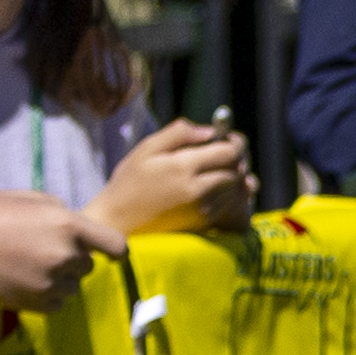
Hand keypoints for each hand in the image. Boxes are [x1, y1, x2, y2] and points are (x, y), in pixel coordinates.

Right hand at [0, 188, 125, 312]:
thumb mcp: (36, 201)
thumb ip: (67, 218)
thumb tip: (88, 239)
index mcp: (68, 224)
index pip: (115, 245)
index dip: (115, 252)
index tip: (114, 257)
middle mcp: (63, 254)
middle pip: (87, 266)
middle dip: (71, 260)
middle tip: (39, 251)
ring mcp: (48, 281)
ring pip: (72, 287)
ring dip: (58, 279)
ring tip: (25, 264)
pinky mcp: (32, 302)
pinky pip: (57, 304)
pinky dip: (46, 296)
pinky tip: (22, 280)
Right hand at [92, 119, 254, 242]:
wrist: (117, 221)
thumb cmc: (129, 182)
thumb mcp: (147, 149)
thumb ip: (179, 134)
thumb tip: (209, 130)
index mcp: (183, 167)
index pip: (230, 152)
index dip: (235, 142)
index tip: (229, 139)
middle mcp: (198, 190)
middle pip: (238, 170)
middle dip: (236, 159)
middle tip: (223, 154)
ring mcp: (203, 210)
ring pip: (238, 188)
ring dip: (234, 177)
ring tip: (215, 171)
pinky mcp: (204, 223)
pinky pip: (231, 205)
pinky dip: (230, 194)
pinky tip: (214, 188)